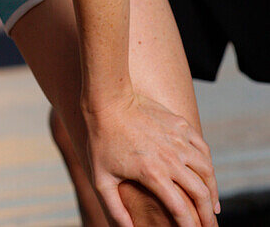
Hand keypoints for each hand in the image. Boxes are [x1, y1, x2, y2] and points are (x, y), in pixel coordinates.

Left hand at [85, 92, 219, 226]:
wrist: (107, 100)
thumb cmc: (100, 140)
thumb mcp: (101, 179)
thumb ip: (115, 209)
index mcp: (153, 174)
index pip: (180, 210)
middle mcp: (171, 158)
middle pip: (201, 194)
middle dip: (209, 216)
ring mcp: (177, 139)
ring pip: (207, 171)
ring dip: (213, 191)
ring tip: (214, 205)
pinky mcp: (179, 124)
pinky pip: (202, 148)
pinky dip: (208, 164)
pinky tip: (206, 174)